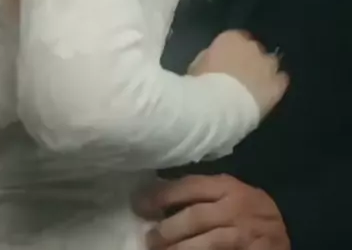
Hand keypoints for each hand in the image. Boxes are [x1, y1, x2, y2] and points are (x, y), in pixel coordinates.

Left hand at [141, 174, 290, 248]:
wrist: (289, 224)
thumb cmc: (249, 206)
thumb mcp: (229, 190)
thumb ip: (201, 192)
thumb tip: (157, 195)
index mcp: (227, 186)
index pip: (189, 187)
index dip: (162, 195)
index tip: (140, 204)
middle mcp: (235, 208)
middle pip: (194, 218)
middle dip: (167, 230)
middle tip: (149, 238)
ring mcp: (243, 235)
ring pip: (205, 244)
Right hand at [188, 31, 288, 118]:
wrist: (219, 104)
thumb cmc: (202, 84)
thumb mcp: (198, 65)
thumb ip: (212, 58)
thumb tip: (217, 62)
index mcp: (230, 38)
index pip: (237, 38)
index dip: (235, 51)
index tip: (230, 60)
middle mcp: (252, 47)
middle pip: (255, 49)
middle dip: (251, 59)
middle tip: (242, 74)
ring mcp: (266, 65)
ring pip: (270, 63)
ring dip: (265, 71)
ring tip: (257, 84)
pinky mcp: (276, 84)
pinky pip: (281, 80)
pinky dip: (276, 83)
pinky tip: (270, 91)